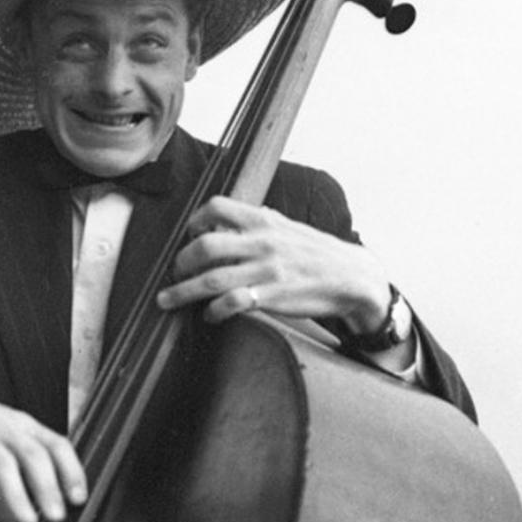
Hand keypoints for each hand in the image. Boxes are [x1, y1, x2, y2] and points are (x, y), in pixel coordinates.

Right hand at [0, 354, 86, 521]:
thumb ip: (6, 485)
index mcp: (24, 426)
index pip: (57, 444)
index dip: (72, 470)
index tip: (79, 498)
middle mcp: (6, 426)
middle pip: (34, 454)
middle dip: (49, 486)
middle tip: (57, 516)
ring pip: (2, 462)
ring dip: (17, 493)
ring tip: (28, 521)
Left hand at [155, 196, 389, 332]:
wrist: (353, 276)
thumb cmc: (316, 253)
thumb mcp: (286, 226)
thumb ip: (256, 222)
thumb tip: (225, 219)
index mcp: (263, 219)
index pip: (216, 207)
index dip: (194, 221)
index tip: (187, 236)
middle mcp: (262, 241)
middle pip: (204, 246)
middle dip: (180, 262)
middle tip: (173, 273)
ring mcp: (267, 270)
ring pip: (212, 280)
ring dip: (183, 292)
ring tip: (168, 300)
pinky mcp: (273, 296)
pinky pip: (233, 303)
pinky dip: (213, 311)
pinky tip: (209, 315)